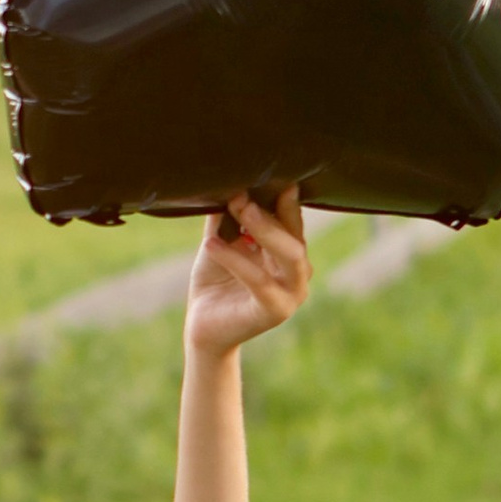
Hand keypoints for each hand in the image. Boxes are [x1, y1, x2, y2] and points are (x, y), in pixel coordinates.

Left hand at [187, 183, 308, 355]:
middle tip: (243, 196)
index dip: (281, 200)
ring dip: (264, 230)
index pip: (293, 221)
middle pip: (295, 236)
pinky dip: (235, 260)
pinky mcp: (275, 311)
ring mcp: (291, 294)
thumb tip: (227, 180)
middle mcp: (298, 273)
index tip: (266, 175)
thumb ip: (227, 217)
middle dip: (271, 213)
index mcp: (290, 253)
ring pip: (289, 256)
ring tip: (238, 209)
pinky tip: (211, 246)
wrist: (203, 325)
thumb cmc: (214, 281)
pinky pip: (259, 281)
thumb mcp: (220, 242)